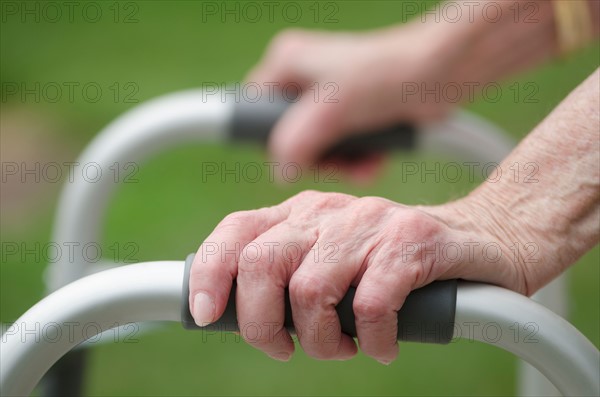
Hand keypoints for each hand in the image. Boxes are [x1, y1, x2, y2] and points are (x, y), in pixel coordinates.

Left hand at [189, 190, 527, 363]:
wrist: (484, 236)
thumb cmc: (396, 262)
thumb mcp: (333, 259)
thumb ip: (289, 274)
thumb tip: (236, 313)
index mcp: (301, 213)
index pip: (235, 232)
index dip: (209, 273)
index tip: (205, 315)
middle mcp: (328, 212)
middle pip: (261, 265)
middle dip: (261, 325)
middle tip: (287, 349)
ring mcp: (371, 223)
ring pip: (310, 292)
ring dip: (322, 341)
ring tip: (344, 348)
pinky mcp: (412, 242)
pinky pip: (371, 303)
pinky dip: (372, 339)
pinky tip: (383, 345)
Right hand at [247, 25, 462, 179]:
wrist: (443, 73)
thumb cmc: (388, 75)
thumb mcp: (333, 109)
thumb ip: (297, 142)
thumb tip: (280, 172)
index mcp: (286, 63)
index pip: (252, 110)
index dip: (269, 141)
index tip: (294, 158)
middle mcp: (303, 80)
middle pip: (287, 138)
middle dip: (317, 158)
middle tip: (338, 163)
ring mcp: (329, 99)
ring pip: (316, 149)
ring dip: (341, 165)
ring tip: (364, 164)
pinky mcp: (352, 115)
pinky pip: (341, 150)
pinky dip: (356, 161)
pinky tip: (374, 162)